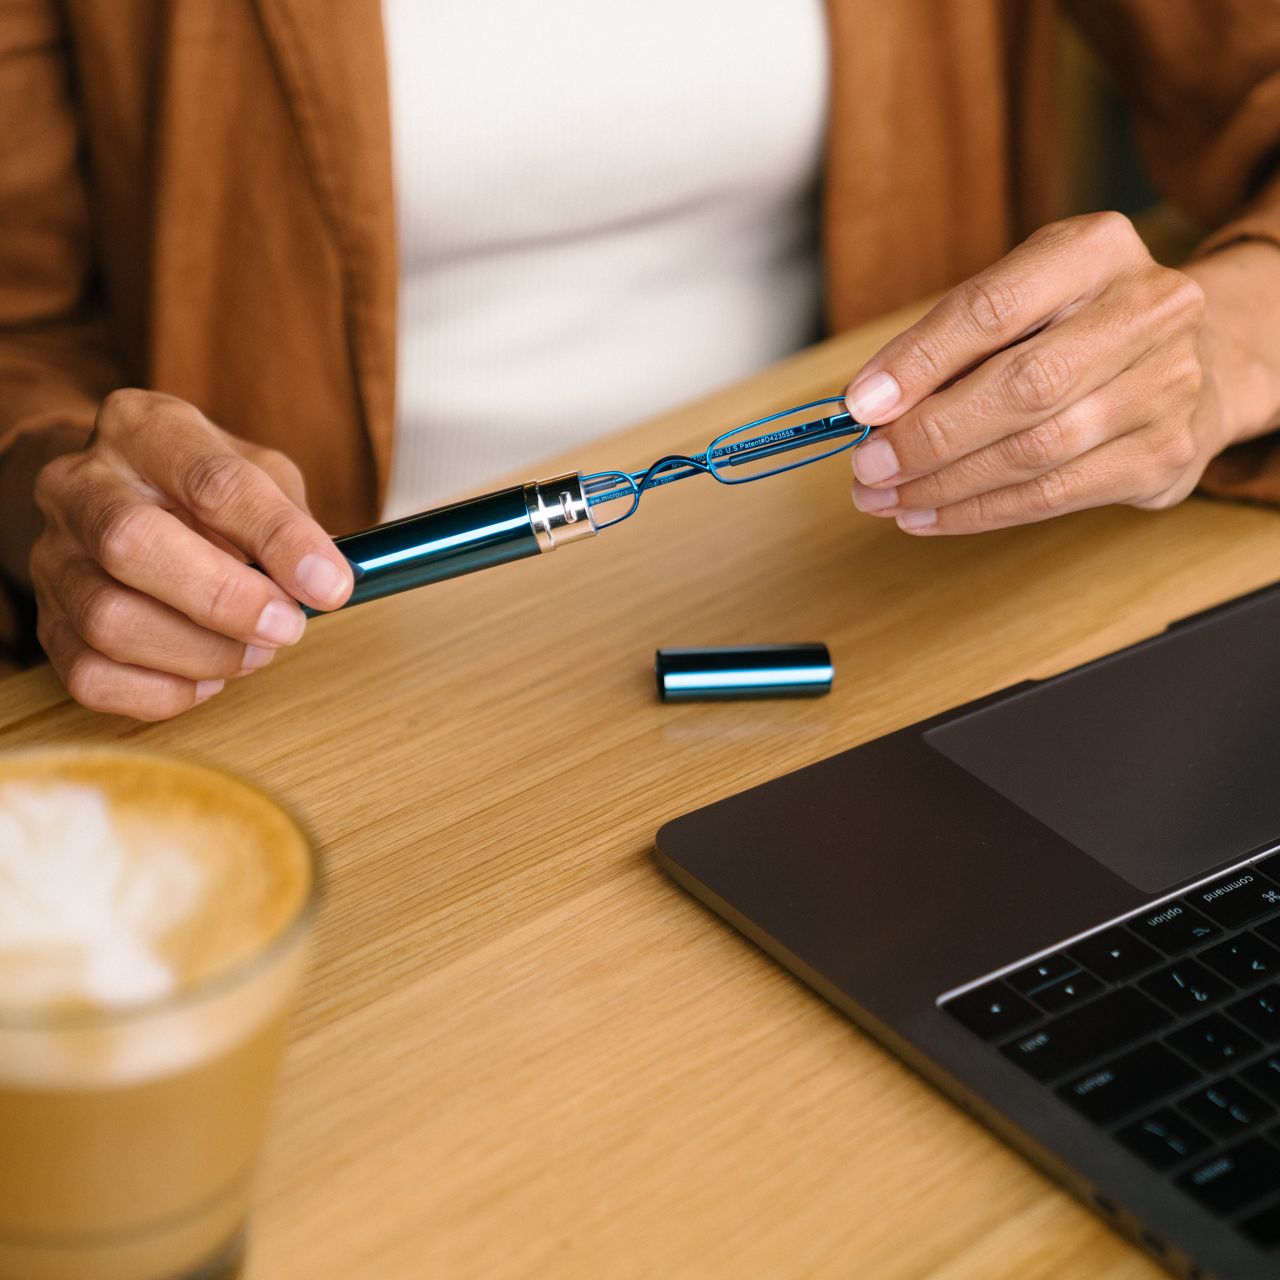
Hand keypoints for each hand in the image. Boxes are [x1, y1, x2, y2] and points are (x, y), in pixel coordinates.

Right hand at [30, 390, 353, 718]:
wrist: (116, 497)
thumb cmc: (201, 488)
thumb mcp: (259, 475)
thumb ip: (291, 523)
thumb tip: (323, 583)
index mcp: (143, 429)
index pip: (212, 481)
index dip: (279, 540)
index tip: (331, 585)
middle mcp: (80, 484)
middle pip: (133, 544)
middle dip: (225, 600)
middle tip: (288, 628)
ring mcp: (53, 555)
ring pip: (110, 621)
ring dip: (202, 652)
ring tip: (254, 652)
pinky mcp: (47, 621)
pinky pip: (92, 676)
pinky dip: (164, 692)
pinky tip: (207, 676)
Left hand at [844, 212, 1224, 534]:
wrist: (1190, 365)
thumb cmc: (1074, 329)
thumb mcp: (1019, 303)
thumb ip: (948, 344)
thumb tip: (869, 407)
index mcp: (1097, 250)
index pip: (994, 306)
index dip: (919, 361)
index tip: (860, 405)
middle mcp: (1149, 309)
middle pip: (1022, 385)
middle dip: (929, 435)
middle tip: (868, 465)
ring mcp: (1168, 385)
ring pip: (1036, 450)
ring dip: (944, 484)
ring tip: (884, 498)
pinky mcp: (1164, 454)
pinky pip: (1054, 495)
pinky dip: (979, 511)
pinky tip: (929, 514)